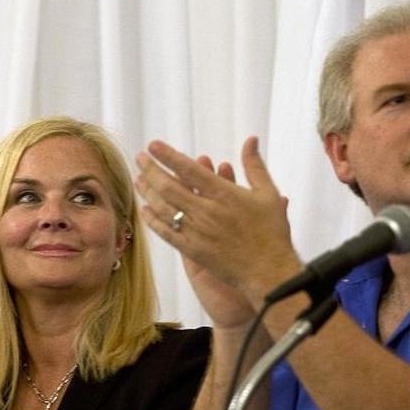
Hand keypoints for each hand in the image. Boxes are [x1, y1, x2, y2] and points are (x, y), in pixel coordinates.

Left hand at [135, 136, 302, 310]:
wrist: (268, 270)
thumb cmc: (271, 231)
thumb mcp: (268, 193)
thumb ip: (254, 165)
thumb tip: (251, 139)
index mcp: (223, 194)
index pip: (189, 170)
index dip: (168, 156)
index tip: (153, 145)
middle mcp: (206, 211)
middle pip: (169, 187)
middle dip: (151, 170)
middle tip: (139, 158)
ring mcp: (197, 231)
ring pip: (164, 208)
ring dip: (148, 193)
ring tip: (138, 180)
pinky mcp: (192, 250)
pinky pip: (166, 233)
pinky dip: (153, 221)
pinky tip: (145, 211)